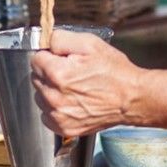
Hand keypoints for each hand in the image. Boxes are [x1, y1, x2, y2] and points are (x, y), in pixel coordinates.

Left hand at [30, 29, 145, 136]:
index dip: (49, 56)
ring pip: (40, 97)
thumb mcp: (90, 43)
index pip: (35, 59)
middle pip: (36, 78)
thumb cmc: (114, 72)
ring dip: (51, 91)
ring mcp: (59, 115)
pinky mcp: (64, 128)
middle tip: (71, 72)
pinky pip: (47, 115)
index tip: (61, 59)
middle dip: (49, 72)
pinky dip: (55, 108)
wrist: (131, 98)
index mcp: (58, 74)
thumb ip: (60, 39)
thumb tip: (45, 42)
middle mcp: (54, 97)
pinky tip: (72, 102)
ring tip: (73, 88)